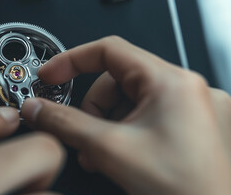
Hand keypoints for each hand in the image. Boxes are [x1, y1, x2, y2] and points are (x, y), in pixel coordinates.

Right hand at [21, 36, 230, 194]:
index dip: (72, 60)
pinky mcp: (191, 127)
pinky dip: (125, 131)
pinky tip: (119, 154)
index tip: (51, 75)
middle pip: (117, 80)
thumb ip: (65, 123)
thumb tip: (38, 108)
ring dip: (106, 124)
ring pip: (129, 100)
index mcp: (172, 82)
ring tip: (102, 154)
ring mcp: (192, 109)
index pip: (110, 50)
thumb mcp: (110, 150)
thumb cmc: (182, 191)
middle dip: (93, 109)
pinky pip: (146, 115)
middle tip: (83, 136)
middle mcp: (187, 90)